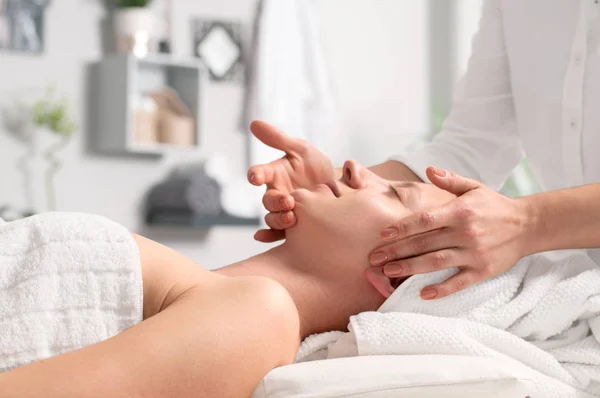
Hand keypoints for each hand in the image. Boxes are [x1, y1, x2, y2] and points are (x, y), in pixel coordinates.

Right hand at [248, 121, 334, 242]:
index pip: (260, 173)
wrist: (336, 186)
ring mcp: (284, 210)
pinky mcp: (293, 225)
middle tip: (288, 200)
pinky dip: (269, 236)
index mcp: (275, 174)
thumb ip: (278, 138)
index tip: (255, 176)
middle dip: (276, 201)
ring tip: (292, 217)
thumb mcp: (300, 148)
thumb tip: (254, 123)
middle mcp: (276, 193)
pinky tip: (262, 238)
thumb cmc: (313, 165)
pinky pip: (278, 233)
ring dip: (279, 218)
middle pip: (268, 200)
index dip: (256, 174)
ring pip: (272, 218)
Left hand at [370, 166, 529, 299]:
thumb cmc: (494, 205)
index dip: (402, 227)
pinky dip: (442, 289)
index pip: (425, 219)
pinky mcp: (483, 270)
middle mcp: (466, 232)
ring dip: (411, 268)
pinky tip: (423, 294)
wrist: (528, 225)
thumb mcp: (474, 187)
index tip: (382, 235)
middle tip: (374, 258)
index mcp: (460, 211)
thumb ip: (450, 180)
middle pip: (425, 242)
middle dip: (397, 250)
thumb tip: (429, 169)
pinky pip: (459, 282)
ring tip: (388, 272)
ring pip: (437, 262)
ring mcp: (474, 253)